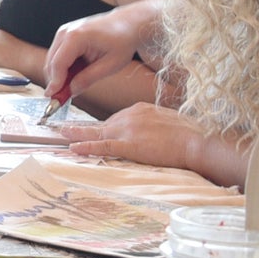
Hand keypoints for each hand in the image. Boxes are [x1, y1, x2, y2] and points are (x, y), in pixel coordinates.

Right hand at [45, 2, 159, 100]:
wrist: (127, 23)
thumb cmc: (122, 41)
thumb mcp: (111, 65)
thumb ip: (89, 78)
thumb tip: (71, 91)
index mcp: (76, 36)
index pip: (58, 64)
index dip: (56, 82)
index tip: (55, 98)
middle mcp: (65, 32)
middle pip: (51, 62)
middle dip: (55, 81)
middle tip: (63, 98)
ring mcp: (63, 32)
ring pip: (52, 60)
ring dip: (59, 75)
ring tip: (73, 86)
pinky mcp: (65, 35)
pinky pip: (58, 55)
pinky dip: (63, 68)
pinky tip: (75, 75)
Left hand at [55, 102, 205, 168]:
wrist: (197, 140)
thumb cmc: (189, 133)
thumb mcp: (167, 121)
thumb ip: (153, 123)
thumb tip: (150, 131)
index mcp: (139, 109)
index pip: (116, 119)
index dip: (103, 127)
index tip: (92, 130)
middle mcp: (130, 116)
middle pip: (102, 124)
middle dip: (83, 128)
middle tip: (63, 128)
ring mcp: (128, 130)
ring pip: (97, 133)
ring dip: (77, 134)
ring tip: (60, 134)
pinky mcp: (130, 145)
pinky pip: (103, 146)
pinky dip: (87, 147)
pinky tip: (74, 148)